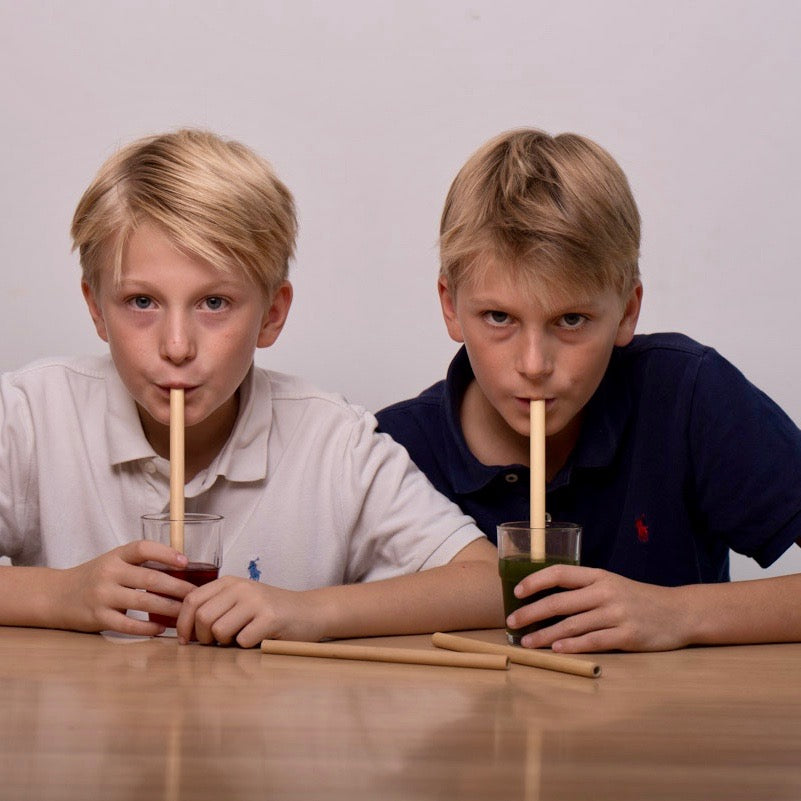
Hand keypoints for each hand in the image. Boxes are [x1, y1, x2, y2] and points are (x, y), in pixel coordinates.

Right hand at [55, 541, 194, 635]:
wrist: (57, 595)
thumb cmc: (96, 577)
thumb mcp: (114, 562)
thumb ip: (140, 563)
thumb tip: (183, 567)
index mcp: (116, 556)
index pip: (142, 548)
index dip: (166, 553)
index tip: (185, 561)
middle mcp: (109, 573)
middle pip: (149, 578)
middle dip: (177, 587)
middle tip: (195, 594)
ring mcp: (102, 596)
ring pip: (143, 602)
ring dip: (168, 608)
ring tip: (185, 612)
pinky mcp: (97, 617)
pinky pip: (127, 624)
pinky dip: (146, 628)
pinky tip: (161, 628)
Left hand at [175, 576, 328, 647]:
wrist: (310, 611)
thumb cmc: (270, 612)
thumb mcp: (241, 601)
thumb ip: (215, 607)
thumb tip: (183, 630)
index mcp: (229, 582)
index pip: (192, 600)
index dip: (183, 623)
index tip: (185, 640)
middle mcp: (242, 587)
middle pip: (203, 617)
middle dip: (204, 638)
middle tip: (217, 643)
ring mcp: (257, 601)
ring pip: (219, 630)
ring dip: (225, 643)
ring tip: (239, 639)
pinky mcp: (271, 618)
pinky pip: (242, 640)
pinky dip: (246, 646)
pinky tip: (258, 639)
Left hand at [507, 564, 689, 652]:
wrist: (679, 613)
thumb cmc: (638, 599)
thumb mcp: (611, 584)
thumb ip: (584, 589)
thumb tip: (545, 598)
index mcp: (599, 576)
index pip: (559, 573)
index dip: (535, 581)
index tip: (516, 592)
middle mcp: (605, 592)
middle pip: (559, 601)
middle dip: (531, 612)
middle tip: (512, 622)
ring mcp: (616, 614)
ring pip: (572, 625)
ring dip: (545, 635)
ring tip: (527, 642)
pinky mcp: (627, 636)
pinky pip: (593, 641)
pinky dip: (572, 646)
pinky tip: (556, 650)